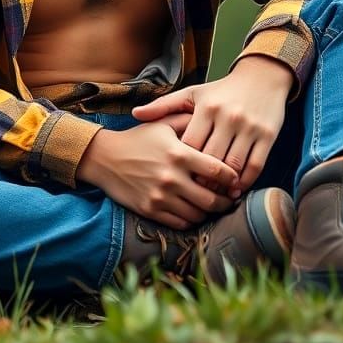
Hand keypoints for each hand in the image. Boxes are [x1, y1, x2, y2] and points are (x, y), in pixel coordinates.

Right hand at [76, 121, 238, 229]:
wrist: (105, 158)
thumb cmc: (138, 138)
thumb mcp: (163, 124)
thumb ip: (189, 121)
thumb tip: (215, 120)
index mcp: (179, 154)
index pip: (218, 171)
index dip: (232, 178)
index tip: (237, 180)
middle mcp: (171, 178)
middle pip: (212, 199)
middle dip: (227, 201)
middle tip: (233, 198)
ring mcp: (160, 197)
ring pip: (198, 214)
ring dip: (210, 212)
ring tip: (215, 206)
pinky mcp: (150, 210)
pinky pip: (180, 223)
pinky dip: (191, 220)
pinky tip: (195, 211)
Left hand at [132, 56, 292, 197]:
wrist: (262, 78)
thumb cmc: (221, 91)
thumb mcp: (192, 94)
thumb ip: (163, 105)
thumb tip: (135, 114)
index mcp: (207, 108)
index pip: (191, 145)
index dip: (183, 166)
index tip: (177, 179)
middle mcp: (228, 117)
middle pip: (211, 159)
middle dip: (202, 180)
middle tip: (195, 195)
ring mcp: (249, 127)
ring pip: (234, 165)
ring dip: (224, 185)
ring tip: (215, 197)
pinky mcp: (268, 135)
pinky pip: (256, 165)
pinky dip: (246, 181)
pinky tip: (236, 189)